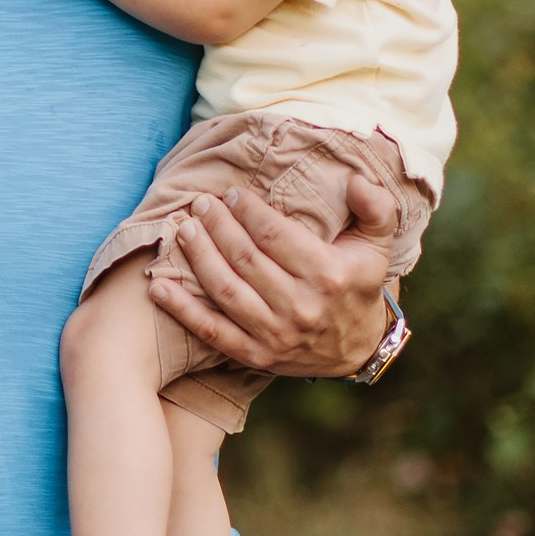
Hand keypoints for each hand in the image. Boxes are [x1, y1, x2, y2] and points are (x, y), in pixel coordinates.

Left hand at [150, 180, 397, 378]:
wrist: (358, 347)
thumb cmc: (359, 283)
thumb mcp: (377, 243)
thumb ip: (376, 207)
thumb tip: (356, 180)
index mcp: (328, 274)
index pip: (275, 235)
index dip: (248, 211)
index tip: (232, 193)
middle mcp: (301, 306)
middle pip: (245, 259)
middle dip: (217, 226)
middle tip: (199, 204)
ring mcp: (276, 334)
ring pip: (226, 290)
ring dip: (198, 257)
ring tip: (182, 230)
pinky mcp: (256, 355)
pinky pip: (212, 331)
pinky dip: (181, 310)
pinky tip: (157, 285)